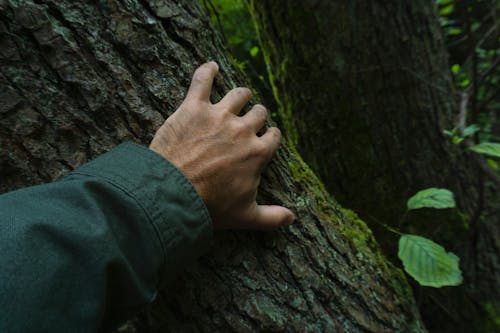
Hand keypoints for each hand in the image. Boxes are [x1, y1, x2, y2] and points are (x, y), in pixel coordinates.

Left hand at [150, 62, 294, 229]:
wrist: (173, 194)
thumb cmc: (210, 206)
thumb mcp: (245, 217)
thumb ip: (272, 218)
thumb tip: (292, 219)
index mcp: (257, 152)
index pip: (273, 136)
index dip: (269, 137)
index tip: (263, 140)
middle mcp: (243, 129)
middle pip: (258, 112)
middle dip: (256, 116)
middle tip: (248, 121)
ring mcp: (218, 115)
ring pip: (238, 94)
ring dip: (241, 95)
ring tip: (238, 97)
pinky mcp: (193, 107)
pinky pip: (202, 80)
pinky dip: (207, 70)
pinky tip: (210, 66)